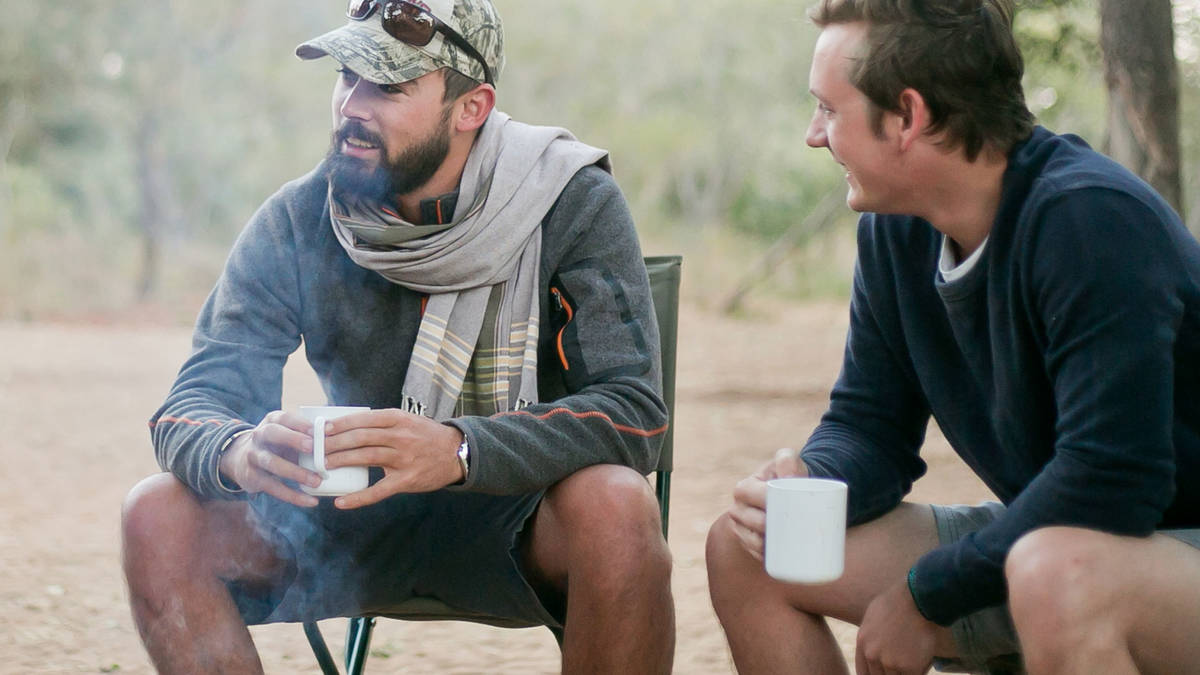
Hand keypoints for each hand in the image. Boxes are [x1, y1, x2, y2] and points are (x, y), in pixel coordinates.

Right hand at [218, 410, 320, 507]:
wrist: (240, 459)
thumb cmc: (277, 444)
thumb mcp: (287, 434)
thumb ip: (306, 436)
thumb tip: (334, 437)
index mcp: (272, 421)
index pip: (285, 418)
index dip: (300, 424)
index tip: (317, 430)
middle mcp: (259, 436)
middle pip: (272, 434)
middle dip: (292, 439)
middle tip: (312, 448)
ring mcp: (253, 456)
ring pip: (272, 463)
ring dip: (296, 473)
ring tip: (316, 481)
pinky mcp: (252, 478)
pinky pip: (274, 487)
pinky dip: (293, 496)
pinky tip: (311, 501)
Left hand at [319, 408, 464, 508]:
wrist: (457, 453)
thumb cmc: (426, 436)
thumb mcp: (408, 420)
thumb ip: (383, 423)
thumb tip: (348, 427)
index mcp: (399, 419)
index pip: (364, 419)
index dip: (342, 424)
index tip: (325, 428)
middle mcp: (401, 436)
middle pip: (361, 437)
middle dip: (335, 442)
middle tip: (317, 447)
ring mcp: (404, 459)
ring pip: (366, 457)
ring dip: (341, 460)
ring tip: (323, 464)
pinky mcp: (407, 480)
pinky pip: (378, 490)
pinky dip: (358, 498)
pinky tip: (341, 502)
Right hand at [727, 447, 806, 560]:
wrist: (790, 491)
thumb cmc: (788, 474)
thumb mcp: (787, 460)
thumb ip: (788, 460)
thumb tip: (791, 478)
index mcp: (743, 489)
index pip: (756, 498)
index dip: (772, 503)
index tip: (794, 507)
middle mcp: (738, 509)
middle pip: (756, 522)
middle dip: (773, 527)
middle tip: (798, 528)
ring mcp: (741, 529)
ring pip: (754, 541)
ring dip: (768, 546)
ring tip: (787, 545)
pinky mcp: (749, 544)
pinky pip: (755, 553)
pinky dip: (765, 557)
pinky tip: (774, 560)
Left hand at [855, 578, 938, 674]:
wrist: (918, 599)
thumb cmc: (899, 602)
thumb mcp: (872, 616)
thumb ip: (870, 638)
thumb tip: (872, 652)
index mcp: (863, 643)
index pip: (863, 672)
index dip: (874, 674)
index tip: (884, 673)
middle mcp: (872, 655)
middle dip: (890, 673)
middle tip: (901, 663)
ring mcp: (890, 663)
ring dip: (905, 671)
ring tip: (913, 657)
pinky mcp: (909, 667)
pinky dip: (919, 671)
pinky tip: (922, 660)